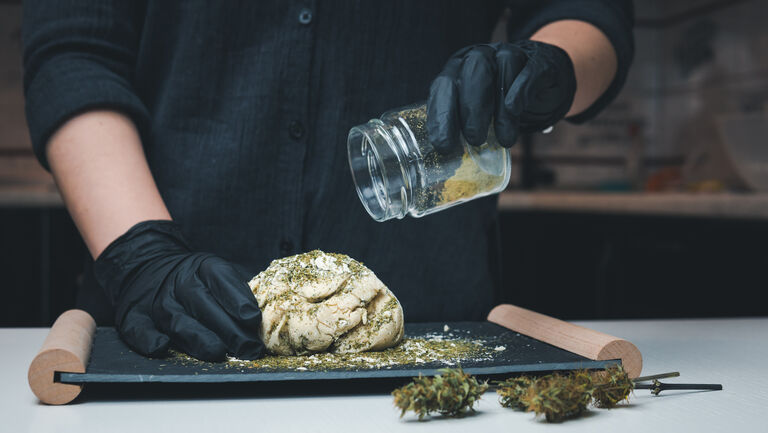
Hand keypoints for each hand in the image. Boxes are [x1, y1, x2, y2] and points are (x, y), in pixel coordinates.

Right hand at [93, 220, 264, 360]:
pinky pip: (139, 329)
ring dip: (198, 337)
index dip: (237, 299)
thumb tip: (275, 309)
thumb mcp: (219, 274)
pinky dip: (149, 339)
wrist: (148, 266)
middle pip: (203, 304)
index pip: (222, 279)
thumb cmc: (197, 280)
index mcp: (204, 267)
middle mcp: (180, 281)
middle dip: (227, 328)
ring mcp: (157, 299)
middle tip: (247, 348)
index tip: (252, 318)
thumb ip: (241, 290)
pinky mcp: (134, 316)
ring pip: (177, 319)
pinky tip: (162, 347)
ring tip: (218, 352)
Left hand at [427, 40, 575, 152]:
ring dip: (499, 110)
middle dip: (470, 111)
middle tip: (475, 140)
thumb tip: (449, 159)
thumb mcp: (475, 112)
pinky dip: (520, 90)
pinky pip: (528, 71)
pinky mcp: (537, 61)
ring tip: (503, 140)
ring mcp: (507, 54)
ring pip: (500, 71)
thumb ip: (461, 127)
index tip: (445, 145)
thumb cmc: (498, 101)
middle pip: (471, 74)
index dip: (442, 116)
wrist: (539, 79)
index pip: (444, 87)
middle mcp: (478, 57)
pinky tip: (515, 109)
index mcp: (457, 69)